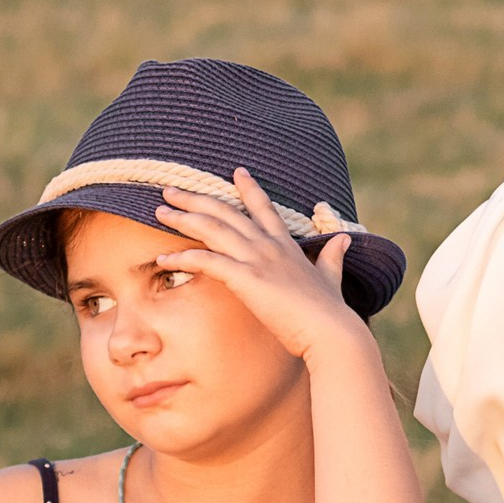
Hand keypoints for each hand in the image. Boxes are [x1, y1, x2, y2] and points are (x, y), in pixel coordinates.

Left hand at [152, 169, 368, 364]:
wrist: (330, 331)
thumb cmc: (330, 311)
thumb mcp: (332, 277)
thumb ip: (334, 256)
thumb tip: (344, 238)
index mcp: (287, 245)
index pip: (264, 208)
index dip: (249, 189)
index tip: (236, 171)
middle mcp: (270, 246)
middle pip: (227, 212)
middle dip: (196, 198)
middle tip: (171, 190)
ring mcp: (258, 259)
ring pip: (213, 228)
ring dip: (183, 218)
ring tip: (160, 211)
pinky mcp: (247, 278)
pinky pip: (206, 261)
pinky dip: (183, 258)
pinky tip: (162, 260)